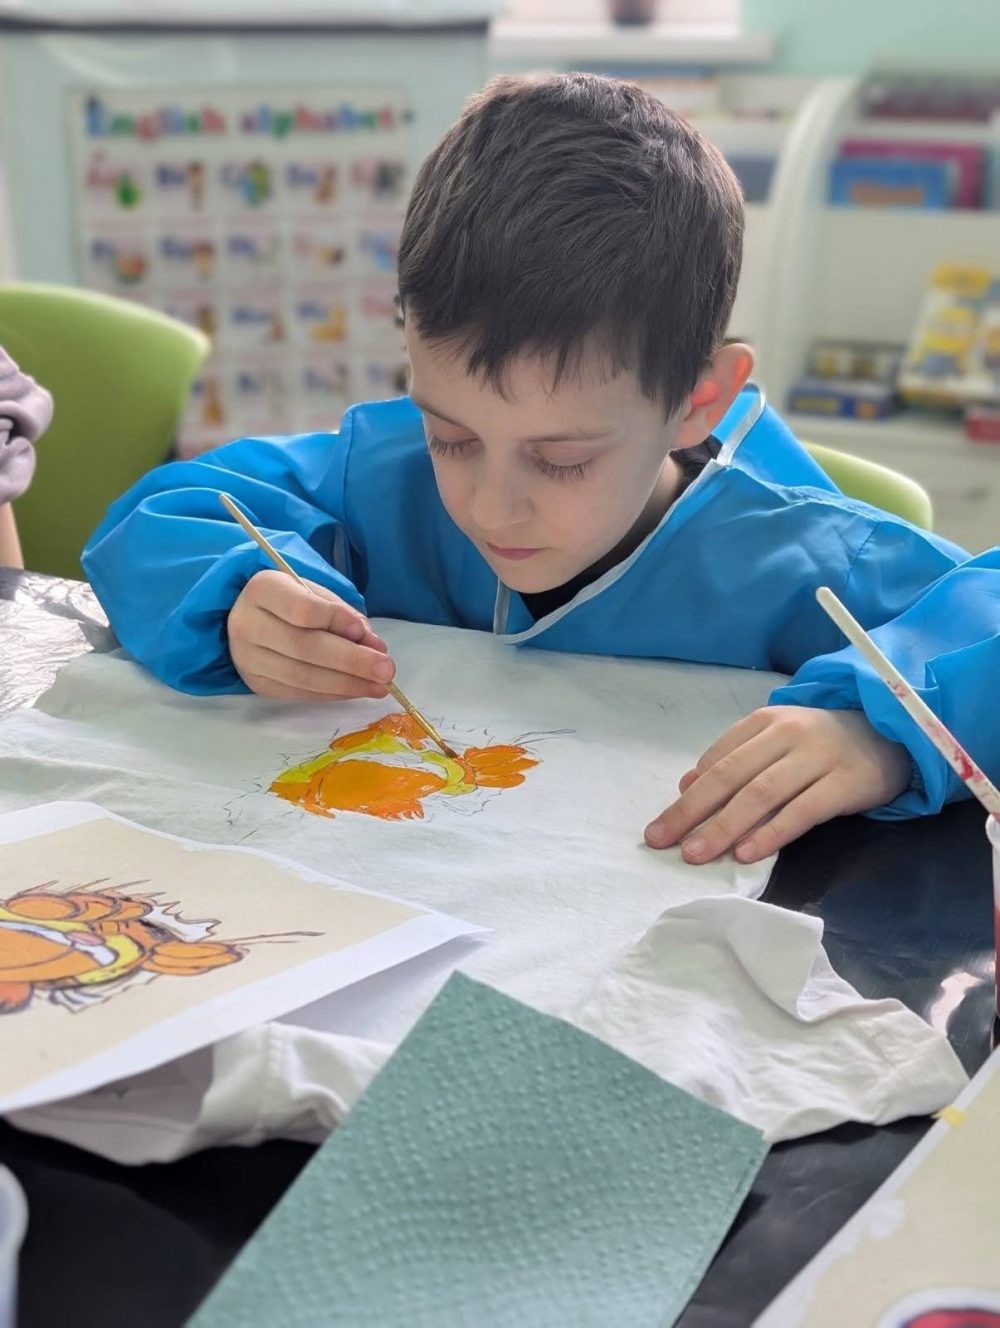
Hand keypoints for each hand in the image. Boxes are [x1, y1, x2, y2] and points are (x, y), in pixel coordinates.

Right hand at [227, 569, 394, 700]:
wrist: (250, 618)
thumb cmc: (291, 600)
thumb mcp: (316, 594)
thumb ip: (345, 615)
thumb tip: (375, 647)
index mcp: (262, 590)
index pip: (302, 609)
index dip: (335, 621)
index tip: (363, 633)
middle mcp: (247, 625)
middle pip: (304, 647)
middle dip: (351, 661)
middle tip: (386, 671)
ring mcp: (248, 658)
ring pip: (302, 676)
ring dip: (347, 684)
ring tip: (379, 686)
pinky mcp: (256, 683)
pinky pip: (299, 693)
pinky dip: (332, 694)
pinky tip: (356, 690)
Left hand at [644, 706, 911, 864]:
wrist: (892, 734)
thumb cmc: (823, 744)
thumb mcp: (777, 741)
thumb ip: (734, 758)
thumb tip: (685, 784)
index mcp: (766, 722)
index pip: (718, 761)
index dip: (687, 795)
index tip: (661, 825)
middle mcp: (787, 735)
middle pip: (731, 776)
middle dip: (691, 811)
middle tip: (660, 840)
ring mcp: (817, 758)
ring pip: (761, 794)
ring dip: (723, 826)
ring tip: (695, 854)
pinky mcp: (845, 783)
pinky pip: (803, 811)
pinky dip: (772, 832)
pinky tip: (747, 853)